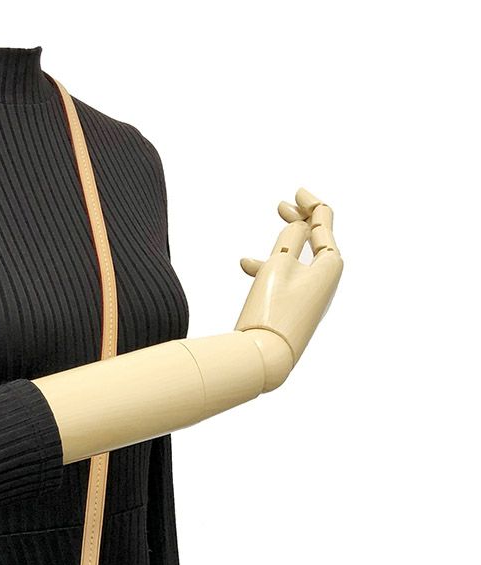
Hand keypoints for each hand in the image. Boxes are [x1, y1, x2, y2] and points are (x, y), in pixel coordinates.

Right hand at [234, 187, 343, 371]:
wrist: (265, 358)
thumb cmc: (271, 309)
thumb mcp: (279, 263)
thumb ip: (291, 237)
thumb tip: (301, 224)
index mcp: (330, 264)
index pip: (324, 222)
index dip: (310, 204)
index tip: (295, 193)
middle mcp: (327, 280)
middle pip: (316, 241)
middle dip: (297, 222)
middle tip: (281, 206)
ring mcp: (313, 297)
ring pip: (296, 263)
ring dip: (274, 256)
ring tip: (246, 260)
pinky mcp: (299, 311)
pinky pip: (287, 282)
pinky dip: (270, 274)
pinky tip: (247, 279)